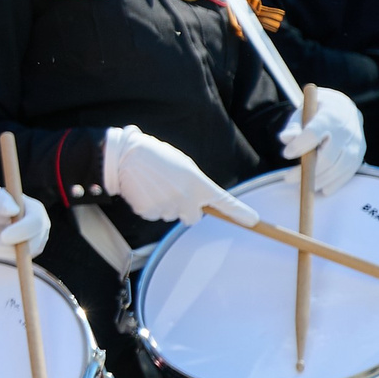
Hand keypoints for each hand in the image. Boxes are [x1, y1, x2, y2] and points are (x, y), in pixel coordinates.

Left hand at [0, 182, 51, 258]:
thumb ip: (2, 202)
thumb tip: (12, 209)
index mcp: (36, 211)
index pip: (36, 223)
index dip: (21, 231)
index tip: (3, 237)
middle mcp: (40, 230)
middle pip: (28, 245)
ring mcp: (34, 245)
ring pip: (15, 255)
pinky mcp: (23, 256)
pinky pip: (8, 259)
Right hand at [105, 127, 255, 226]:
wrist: (125, 156)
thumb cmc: (156, 156)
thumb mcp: (183, 164)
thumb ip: (195, 183)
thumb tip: (198, 200)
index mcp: (198, 183)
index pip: (225, 202)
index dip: (240, 212)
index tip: (253, 221)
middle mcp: (186, 198)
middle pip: (193, 217)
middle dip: (186, 210)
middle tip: (173, 192)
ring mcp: (167, 207)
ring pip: (171, 215)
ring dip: (165, 205)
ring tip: (153, 186)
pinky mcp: (150, 212)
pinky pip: (154, 215)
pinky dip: (150, 207)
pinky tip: (144, 191)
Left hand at [280, 89, 366, 196]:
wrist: (342, 108)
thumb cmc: (316, 111)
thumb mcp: (302, 112)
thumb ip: (294, 125)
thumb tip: (286, 139)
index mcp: (330, 114)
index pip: (314, 132)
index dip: (300, 145)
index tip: (286, 154)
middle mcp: (346, 128)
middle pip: (328, 155)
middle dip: (308, 170)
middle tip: (288, 178)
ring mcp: (356, 141)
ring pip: (340, 166)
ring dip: (321, 179)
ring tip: (304, 185)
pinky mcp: (360, 153)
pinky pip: (349, 171)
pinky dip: (336, 182)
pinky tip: (323, 189)